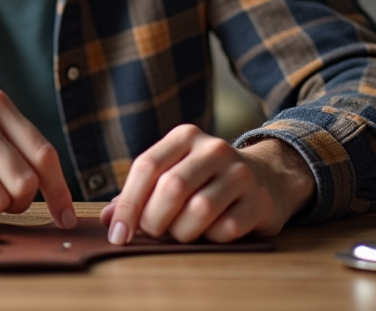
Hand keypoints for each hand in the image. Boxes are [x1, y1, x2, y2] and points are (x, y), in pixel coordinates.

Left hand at [99, 125, 314, 243]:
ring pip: (199, 211)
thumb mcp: (172, 174)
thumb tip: (108, 220)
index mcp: (184, 136)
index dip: (128, 204)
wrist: (267, 177)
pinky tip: (213, 232)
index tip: (117, 235)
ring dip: (182, 232)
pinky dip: (211, 239)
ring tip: (183, 232)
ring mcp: (240, 173)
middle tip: (154, 233)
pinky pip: (226, 229)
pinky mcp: (260, 200)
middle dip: (154, 220)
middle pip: (171, 188)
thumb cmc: (205, 181)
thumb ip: (138, 194)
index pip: (146, 166)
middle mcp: (213, 148)